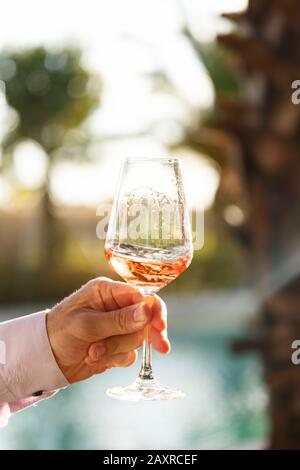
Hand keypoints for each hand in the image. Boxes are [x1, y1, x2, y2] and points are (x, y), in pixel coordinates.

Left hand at [46, 277, 169, 383]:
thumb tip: (148, 310)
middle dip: (134, 336)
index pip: (141, 296)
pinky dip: (114, 359)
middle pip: (144, 320)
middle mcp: (116, 307)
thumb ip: (118, 320)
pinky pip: (129, 354)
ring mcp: (117, 327)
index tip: (160, 328)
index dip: (154, 312)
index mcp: (108, 292)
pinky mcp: (116, 346)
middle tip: (156, 348)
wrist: (44, 359)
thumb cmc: (59, 333)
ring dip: (116, 349)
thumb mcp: (86, 325)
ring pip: (137, 339)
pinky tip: (94, 358)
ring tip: (92, 353)